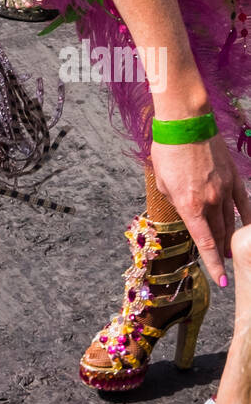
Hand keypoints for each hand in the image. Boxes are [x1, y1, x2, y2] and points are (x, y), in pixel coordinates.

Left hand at [150, 133, 250, 286]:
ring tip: (231, 251)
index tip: (220, 280)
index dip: (213, 265)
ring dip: (230, 238)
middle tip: (222, 265)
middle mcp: (210, 201)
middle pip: (218, 234)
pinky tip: (247, 229)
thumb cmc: (168, 150)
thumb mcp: (162, 182)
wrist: (186, 123)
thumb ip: (174, 201)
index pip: (205, 243)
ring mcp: (224, 190)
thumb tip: (185, 210)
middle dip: (219, 252)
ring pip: (230, 221)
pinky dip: (246, 219)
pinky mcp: (233, 178)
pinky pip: (244, 204)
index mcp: (189, 205)